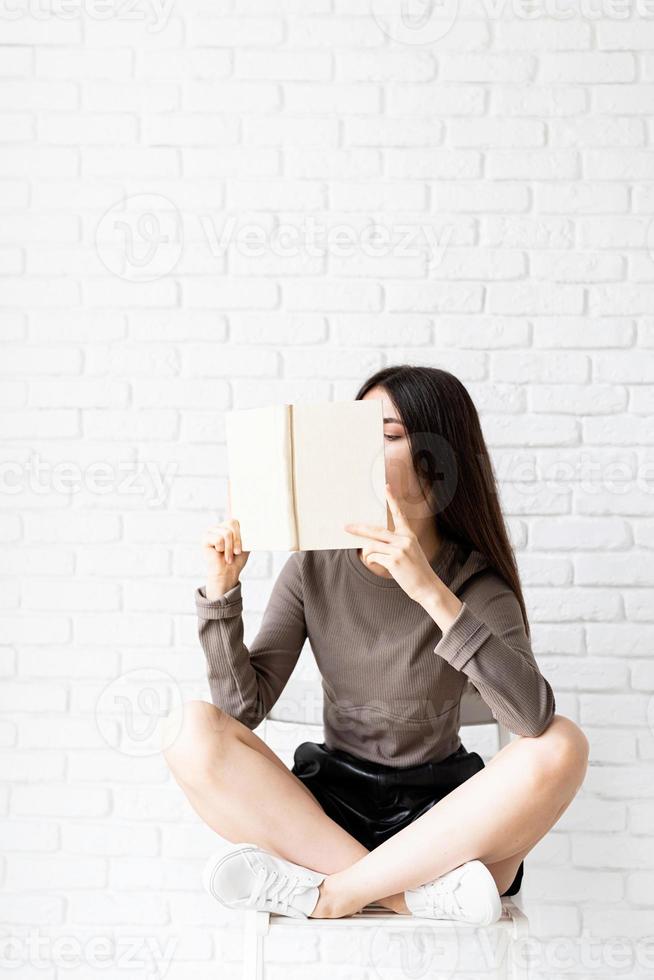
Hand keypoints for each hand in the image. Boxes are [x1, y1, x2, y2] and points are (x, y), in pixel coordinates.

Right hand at [202, 481, 249, 597]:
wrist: (228, 574)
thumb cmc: (238, 560)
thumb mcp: (247, 543)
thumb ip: (249, 532)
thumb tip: (262, 521)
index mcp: (231, 524)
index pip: (232, 505)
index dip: (232, 491)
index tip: (234, 479)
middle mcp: (221, 524)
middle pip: (234, 522)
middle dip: (239, 539)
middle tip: (238, 551)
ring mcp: (212, 530)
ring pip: (228, 532)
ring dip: (232, 547)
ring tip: (230, 555)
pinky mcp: (205, 537)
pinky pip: (221, 538)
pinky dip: (225, 549)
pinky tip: (221, 555)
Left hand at [344, 483, 438, 603]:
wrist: (427, 587)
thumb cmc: (416, 571)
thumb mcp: (409, 553)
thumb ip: (393, 545)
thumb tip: (370, 545)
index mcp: (409, 535)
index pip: (399, 514)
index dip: (392, 500)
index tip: (386, 487)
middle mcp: (404, 539)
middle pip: (375, 530)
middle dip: (358, 529)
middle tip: (345, 527)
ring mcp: (399, 549)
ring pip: (371, 546)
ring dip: (367, 554)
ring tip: (370, 559)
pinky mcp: (394, 560)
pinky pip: (373, 557)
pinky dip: (372, 561)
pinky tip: (378, 565)